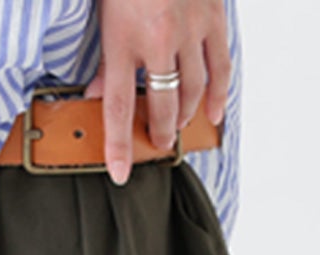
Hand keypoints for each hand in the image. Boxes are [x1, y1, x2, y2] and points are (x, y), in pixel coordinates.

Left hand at [84, 0, 230, 185]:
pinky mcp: (213, 16)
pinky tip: (213, 112)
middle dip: (160, 133)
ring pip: (194, 90)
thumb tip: (98, 96)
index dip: (118, 146)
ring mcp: (190, 28)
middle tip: (157, 146)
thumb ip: (105, 58)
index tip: (120, 173)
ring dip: (186, 115)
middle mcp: (159, 38)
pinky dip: (218, 93)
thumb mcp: (104, 11)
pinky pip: (221, 65)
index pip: (119, 107)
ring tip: (178, 128)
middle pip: (163, 105)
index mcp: (124, 38)